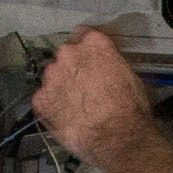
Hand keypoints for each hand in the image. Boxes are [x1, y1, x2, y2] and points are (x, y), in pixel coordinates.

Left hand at [32, 28, 152, 160]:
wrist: (117, 137)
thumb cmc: (130, 109)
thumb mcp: (131, 77)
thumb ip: (112, 65)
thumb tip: (109, 70)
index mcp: (93, 44)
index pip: (84, 35)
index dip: (88, 52)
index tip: (91, 61)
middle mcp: (68, 54)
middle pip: (66, 57)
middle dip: (73, 70)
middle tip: (86, 88)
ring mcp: (52, 77)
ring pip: (53, 78)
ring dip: (61, 88)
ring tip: (76, 107)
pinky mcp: (41, 100)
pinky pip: (44, 100)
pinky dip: (52, 107)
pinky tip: (66, 118)